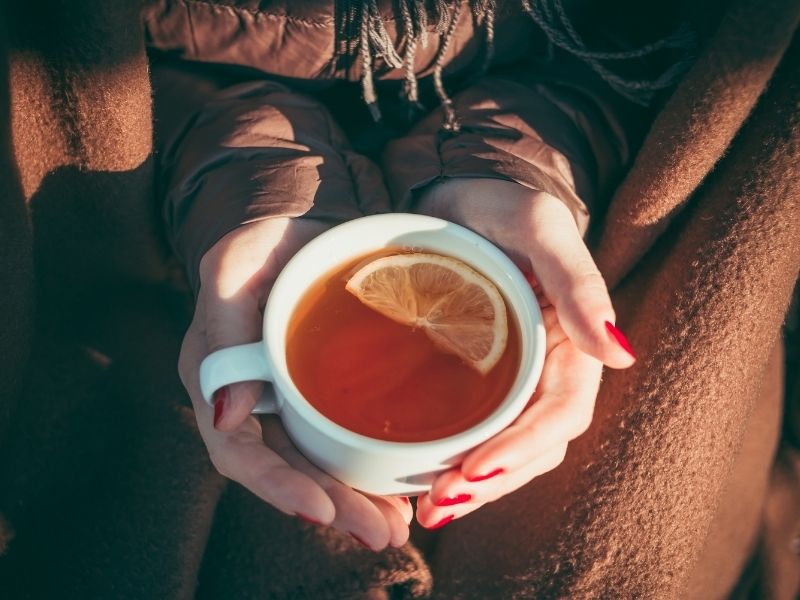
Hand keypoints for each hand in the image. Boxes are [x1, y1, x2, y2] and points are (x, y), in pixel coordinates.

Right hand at [178, 217, 411, 549]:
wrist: (299, 222)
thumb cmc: (260, 241)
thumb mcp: (234, 269)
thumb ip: (223, 328)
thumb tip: (226, 413)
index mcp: (218, 377)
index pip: (238, 450)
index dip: (277, 484)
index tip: (322, 509)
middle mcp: (251, 400)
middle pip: (287, 469)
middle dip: (332, 506)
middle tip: (381, 530)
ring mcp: (287, 398)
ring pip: (318, 463)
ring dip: (355, 499)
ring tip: (396, 524)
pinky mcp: (322, 390)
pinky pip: (341, 437)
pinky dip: (368, 466)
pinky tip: (400, 486)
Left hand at [412, 179, 635, 527]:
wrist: (459, 195)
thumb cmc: (503, 204)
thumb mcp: (540, 228)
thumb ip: (578, 282)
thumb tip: (622, 357)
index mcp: (572, 340)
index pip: (560, 411)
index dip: (523, 447)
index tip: (474, 470)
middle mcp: (547, 366)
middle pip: (535, 444)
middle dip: (493, 481)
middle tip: (439, 504)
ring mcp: (514, 375)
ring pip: (508, 447)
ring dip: (475, 486)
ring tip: (431, 508)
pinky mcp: (480, 376)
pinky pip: (478, 428)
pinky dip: (457, 459)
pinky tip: (425, 478)